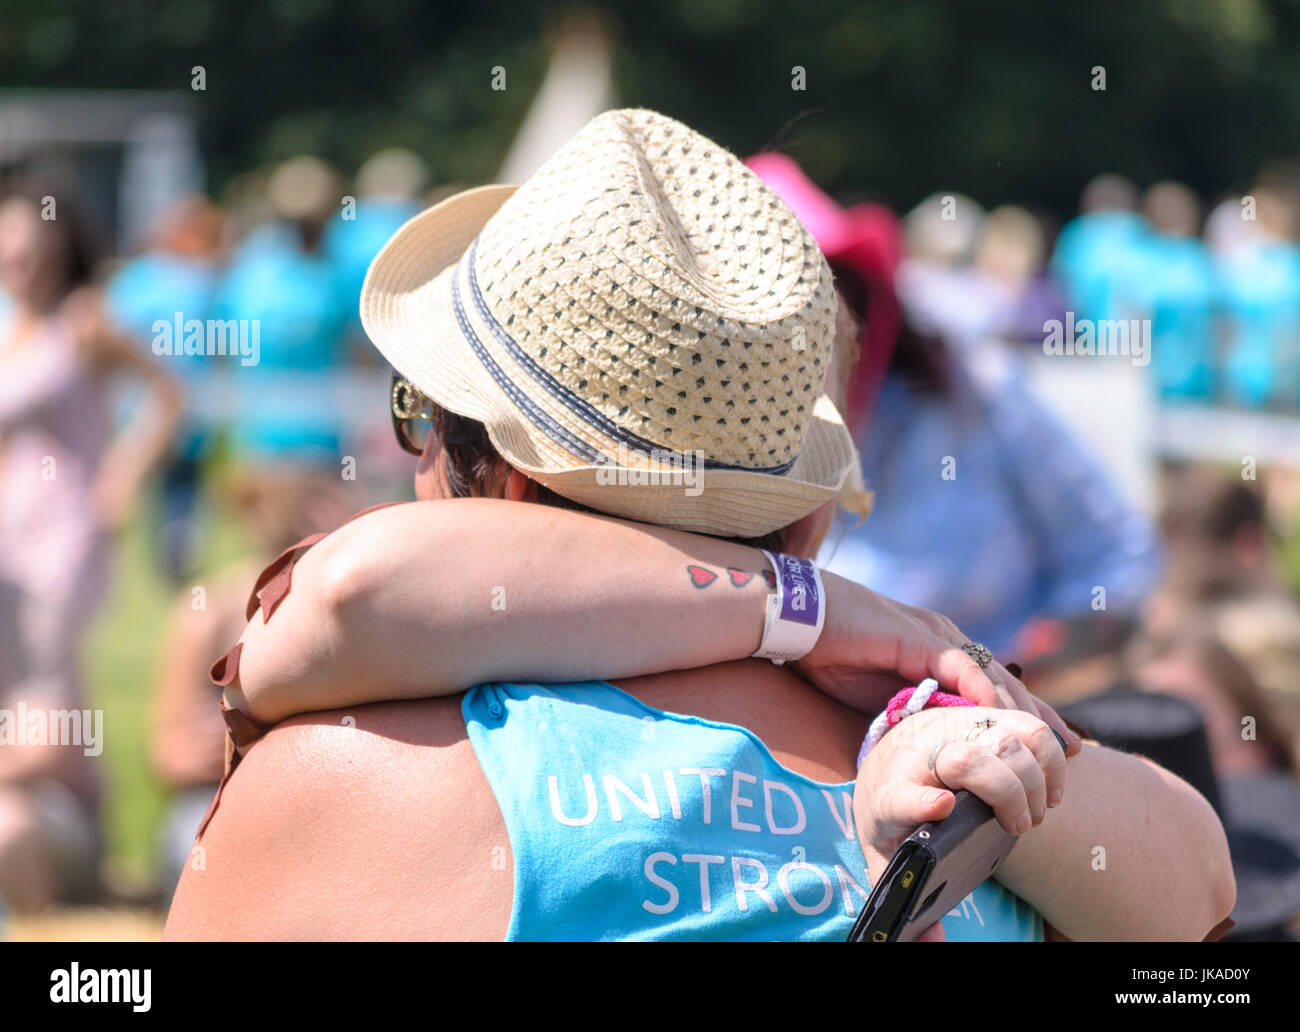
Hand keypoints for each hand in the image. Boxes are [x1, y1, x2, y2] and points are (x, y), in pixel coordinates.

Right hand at [794, 572, 1080, 754]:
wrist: (799, 616)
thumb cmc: (829, 651)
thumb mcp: (878, 691)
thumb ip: (910, 708)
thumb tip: (931, 744)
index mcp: (937, 650)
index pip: (993, 687)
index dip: (1025, 717)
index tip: (1053, 749)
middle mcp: (946, 639)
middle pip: (1007, 683)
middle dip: (1042, 719)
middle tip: (1073, 753)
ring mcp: (936, 636)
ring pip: (994, 677)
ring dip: (1024, 714)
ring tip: (1050, 746)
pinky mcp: (920, 638)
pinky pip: (963, 669)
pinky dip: (986, 696)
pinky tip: (1005, 720)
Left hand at [852, 705, 1068, 887]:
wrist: (886, 763)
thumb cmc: (893, 821)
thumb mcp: (887, 860)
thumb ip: (908, 901)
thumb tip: (934, 946)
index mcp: (892, 796)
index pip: (904, 795)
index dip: (923, 800)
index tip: (943, 807)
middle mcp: (921, 756)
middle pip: (966, 760)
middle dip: (1005, 794)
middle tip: (1020, 827)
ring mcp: (952, 729)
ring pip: (1003, 737)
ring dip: (1033, 778)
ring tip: (1037, 812)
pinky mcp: (980, 715)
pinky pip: (1027, 724)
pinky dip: (1051, 755)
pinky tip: (1052, 788)